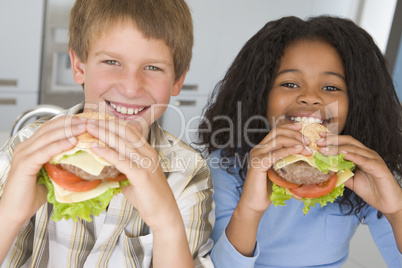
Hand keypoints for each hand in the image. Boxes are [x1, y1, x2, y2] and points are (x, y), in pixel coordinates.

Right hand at [0, 116, 86, 224]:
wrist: (15, 212)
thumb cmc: (32, 196)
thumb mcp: (51, 174)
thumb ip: (61, 163)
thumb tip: (81, 158)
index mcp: (31, 147)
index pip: (51, 127)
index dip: (68, 122)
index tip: (85, 120)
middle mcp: (26, 147)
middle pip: (50, 128)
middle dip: (71, 122)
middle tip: (87, 120)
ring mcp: (24, 154)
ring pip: (48, 136)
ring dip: (68, 130)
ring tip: (84, 127)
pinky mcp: (25, 164)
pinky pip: (45, 151)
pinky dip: (60, 145)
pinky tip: (73, 141)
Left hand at [85, 119, 182, 231]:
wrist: (164, 213)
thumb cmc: (149, 198)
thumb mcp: (134, 178)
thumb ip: (121, 169)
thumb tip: (102, 166)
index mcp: (148, 152)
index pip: (130, 131)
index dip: (113, 123)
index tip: (98, 119)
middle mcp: (149, 154)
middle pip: (126, 132)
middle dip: (107, 124)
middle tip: (89, 119)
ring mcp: (146, 164)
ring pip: (123, 143)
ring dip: (104, 134)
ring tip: (89, 128)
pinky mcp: (141, 175)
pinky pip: (121, 160)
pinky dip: (107, 152)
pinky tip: (95, 147)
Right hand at [226, 123, 310, 256]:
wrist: (254, 204)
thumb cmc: (268, 190)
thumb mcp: (280, 172)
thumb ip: (288, 162)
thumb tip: (308, 157)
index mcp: (262, 149)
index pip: (276, 131)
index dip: (289, 126)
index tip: (303, 127)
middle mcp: (258, 149)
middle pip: (277, 132)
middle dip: (295, 133)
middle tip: (309, 141)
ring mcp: (256, 156)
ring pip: (277, 140)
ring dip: (295, 141)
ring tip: (307, 147)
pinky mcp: (257, 164)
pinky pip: (275, 154)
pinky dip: (289, 150)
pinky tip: (299, 151)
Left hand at [317, 133, 401, 214]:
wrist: (388, 203)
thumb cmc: (372, 191)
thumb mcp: (351, 181)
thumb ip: (341, 173)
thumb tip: (326, 169)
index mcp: (361, 155)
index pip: (345, 143)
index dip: (332, 139)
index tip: (319, 138)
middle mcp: (368, 154)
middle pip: (348, 141)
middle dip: (332, 140)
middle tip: (318, 141)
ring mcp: (373, 159)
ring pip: (354, 149)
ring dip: (337, 148)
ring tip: (324, 149)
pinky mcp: (378, 167)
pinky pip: (363, 160)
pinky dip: (351, 156)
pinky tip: (341, 154)